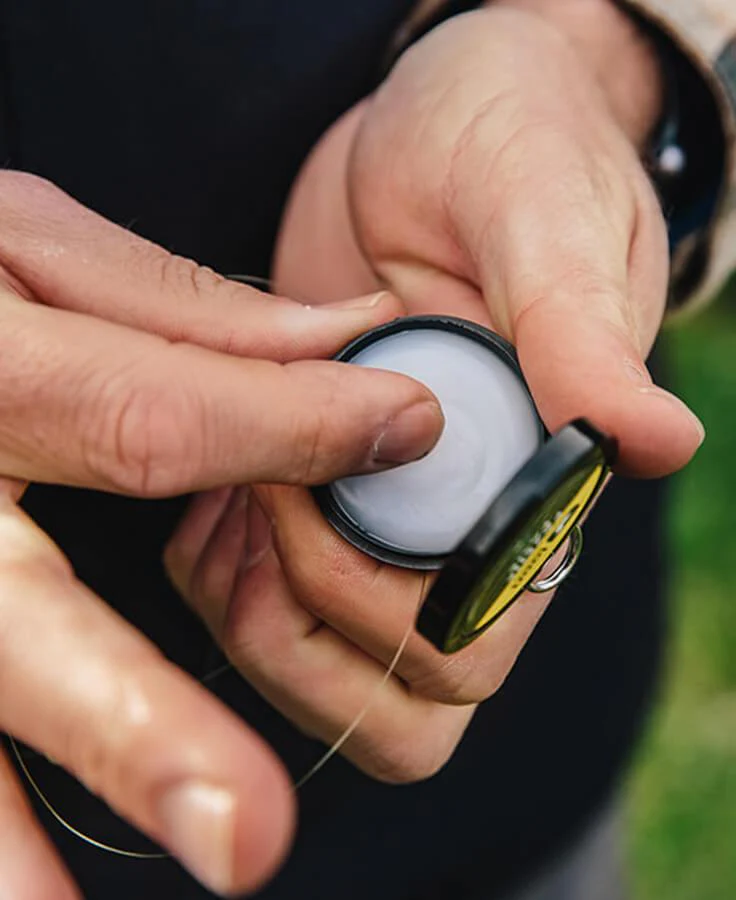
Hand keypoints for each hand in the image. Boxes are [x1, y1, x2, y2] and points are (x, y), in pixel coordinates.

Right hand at [0, 172, 442, 896]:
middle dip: (137, 728)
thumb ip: (175, 306)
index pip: (155, 425)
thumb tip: (343, 339)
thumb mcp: (20, 241)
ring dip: (2, 848)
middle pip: (31, 624)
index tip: (406, 430)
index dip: (298, 432)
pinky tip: (21, 896)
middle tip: (244, 835)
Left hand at [169, 0, 704, 799]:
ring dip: (252, 613)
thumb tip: (662, 443)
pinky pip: (264, 611)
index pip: (476, 636)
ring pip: (330, 676)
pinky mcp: (321, 503)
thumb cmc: (512, 150)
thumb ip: (583, 333)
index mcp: (540, 488)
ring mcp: (390, 525)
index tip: (311, 484)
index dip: (378, 598)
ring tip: (225, 495)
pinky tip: (209, 493)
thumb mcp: (544, 219)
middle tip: (260, 499)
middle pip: (403, 693)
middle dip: (304, 628)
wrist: (433, 129)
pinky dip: (218, 578)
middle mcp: (471, 527)